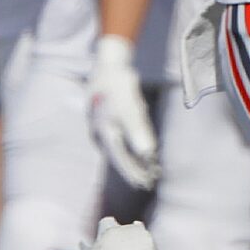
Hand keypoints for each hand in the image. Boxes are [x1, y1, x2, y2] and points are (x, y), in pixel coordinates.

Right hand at [87, 34, 160, 188]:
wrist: (109, 65)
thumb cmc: (119, 85)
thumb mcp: (131, 107)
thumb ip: (139, 131)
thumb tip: (147, 153)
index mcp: (104, 132)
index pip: (120, 159)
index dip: (134, 172)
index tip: (146, 183)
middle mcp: (101, 133)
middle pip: (119, 157)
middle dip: (134, 169)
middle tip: (149, 182)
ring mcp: (103, 127)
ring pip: (120, 149)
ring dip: (134, 160)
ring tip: (149, 171)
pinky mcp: (108, 121)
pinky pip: (120, 139)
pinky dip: (131, 147)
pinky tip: (142, 152)